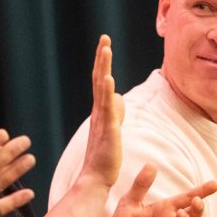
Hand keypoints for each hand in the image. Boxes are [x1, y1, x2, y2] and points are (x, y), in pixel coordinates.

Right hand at [79, 35, 124, 187]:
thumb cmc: (104, 158)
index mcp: (101, 112)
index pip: (101, 82)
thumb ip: (116, 113)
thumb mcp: (113, 130)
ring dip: (103, 68)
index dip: (103, 63)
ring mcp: (102, 120)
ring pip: (102, 89)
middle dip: (102, 58)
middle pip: (99, 79)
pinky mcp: (108, 130)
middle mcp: (98, 112)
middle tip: (104, 38)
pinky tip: (108, 78)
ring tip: (105, 50)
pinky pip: (107, 108)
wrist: (97, 178)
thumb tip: (119, 98)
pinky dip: (106, 91)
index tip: (105, 44)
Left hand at [108, 164, 216, 216]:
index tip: (216, 184)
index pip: (186, 198)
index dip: (202, 191)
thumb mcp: (129, 203)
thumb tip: (151, 164)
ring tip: (180, 214)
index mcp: (165, 209)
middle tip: (196, 200)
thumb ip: (140, 186)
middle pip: (192, 213)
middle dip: (198, 207)